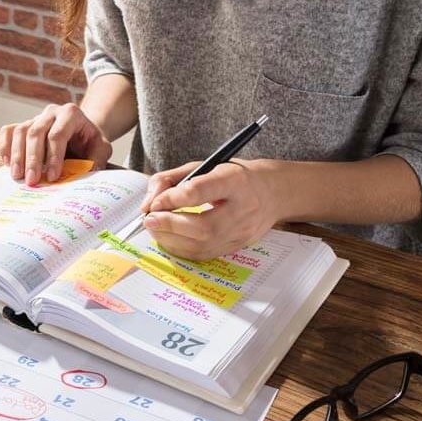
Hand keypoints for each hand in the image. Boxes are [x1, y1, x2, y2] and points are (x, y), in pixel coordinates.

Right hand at [0, 103, 111, 184]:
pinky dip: (5, 146)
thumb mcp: (101, 148)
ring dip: (17, 155)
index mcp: (71, 114)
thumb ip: (96, 160)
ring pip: (20, 131)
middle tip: (31, 181)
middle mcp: (51, 112)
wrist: (82, 132)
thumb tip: (86, 175)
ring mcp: (35, 117)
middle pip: (35, 132)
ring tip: (18, 176)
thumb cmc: (90, 142)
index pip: (57, 134)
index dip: (54, 156)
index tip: (53, 176)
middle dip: (32, 159)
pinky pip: (8, 131)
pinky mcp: (24, 125)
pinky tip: (8, 163)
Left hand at [139, 160, 280, 259]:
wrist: (273, 192)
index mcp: (235, 181)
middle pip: (203, 226)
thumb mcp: (203, 166)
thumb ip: (171, 179)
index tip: (154, 202)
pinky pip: (205, 254)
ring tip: (155, 229)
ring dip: (171, 239)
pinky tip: (169, 238)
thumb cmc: (233, 176)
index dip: (172, 199)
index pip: (200, 191)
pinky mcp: (238, 246)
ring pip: (202, 245)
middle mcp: (243, 209)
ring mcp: (243, 232)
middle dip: (169, 225)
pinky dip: (181, 249)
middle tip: (149, 220)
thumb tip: (149, 203)